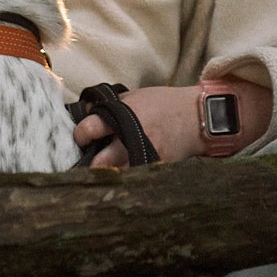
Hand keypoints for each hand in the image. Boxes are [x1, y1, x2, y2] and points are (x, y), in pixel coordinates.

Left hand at [74, 86, 202, 166]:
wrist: (196, 117)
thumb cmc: (164, 104)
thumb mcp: (134, 96)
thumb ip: (109, 106)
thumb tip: (84, 111)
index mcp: (123, 116)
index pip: (89, 130)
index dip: (80, 135)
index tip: (81, 139)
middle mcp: (131, 138)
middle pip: (99, 162)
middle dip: (90, 163)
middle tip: (88, 160)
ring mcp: (144, 157)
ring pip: (114, 176)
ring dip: (108, 173)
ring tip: (106, 168)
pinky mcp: (155, 169)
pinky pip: (133, 179)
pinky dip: (126, 178)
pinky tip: (125, 173)